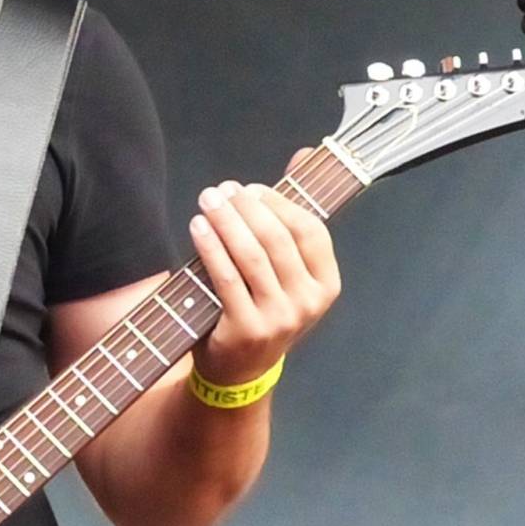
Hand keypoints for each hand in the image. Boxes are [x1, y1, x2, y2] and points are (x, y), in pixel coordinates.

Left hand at [188, 148, 340, 385]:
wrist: (239, 372)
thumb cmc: (261, 309)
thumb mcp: (285, 272)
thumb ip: (291, 217)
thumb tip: (305, 153)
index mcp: (326, 284)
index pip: (310, 231)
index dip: (279, 204)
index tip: (250, 189)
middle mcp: (309, 302)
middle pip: (277, 239)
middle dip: (246, 207)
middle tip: (220, 190)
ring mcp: (280, 318)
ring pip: (252, 255)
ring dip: (227, 220)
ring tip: (207, 201)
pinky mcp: (247, 329)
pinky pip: (227, 277)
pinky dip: (211, 246)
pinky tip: (198, 227)